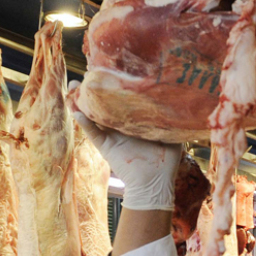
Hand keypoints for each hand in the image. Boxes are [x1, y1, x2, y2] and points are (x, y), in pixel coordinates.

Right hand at [69, 81, 180, 210]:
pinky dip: (85, 123)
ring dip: (83, 101)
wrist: (155, 185)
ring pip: (94, 114)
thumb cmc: (166, 161)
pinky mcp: (106, 146)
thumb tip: (179, 101)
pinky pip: (93, 133)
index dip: (118, 86)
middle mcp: (123, 126)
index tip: (112, 70)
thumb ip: (172, 120)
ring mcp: (112, 135)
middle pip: (106, 103)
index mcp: (137, 122)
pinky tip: (77, 111)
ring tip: (76, 85)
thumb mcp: (172, 136)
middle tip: (90, 72)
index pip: (125, 100)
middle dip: (96, 89)